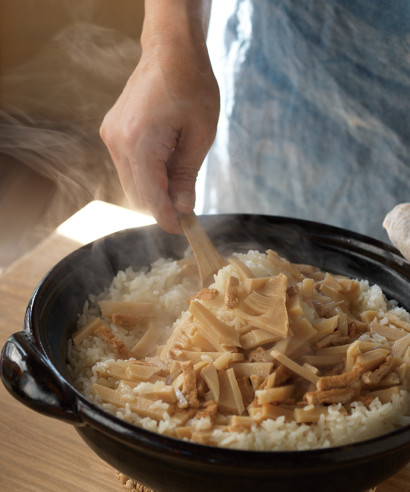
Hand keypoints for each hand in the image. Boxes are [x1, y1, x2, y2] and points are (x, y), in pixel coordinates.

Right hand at [100, 3, 218, 233]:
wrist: (170, 51)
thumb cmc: (192, 86)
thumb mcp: (200, 135)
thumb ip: (187, 175)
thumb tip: (183, 208)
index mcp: (140, 142)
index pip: (151, 196)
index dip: (167, 218)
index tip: (182, 230)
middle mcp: (118, 142)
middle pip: (138, 193)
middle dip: (161, 206)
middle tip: (187, 211)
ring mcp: (111, 136)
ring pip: (131, 182)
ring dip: (154, 191)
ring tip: (180, 186)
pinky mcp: (112, 132)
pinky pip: (127, 167)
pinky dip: (146, 176)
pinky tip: (166, 169)